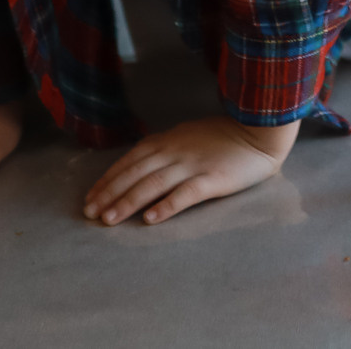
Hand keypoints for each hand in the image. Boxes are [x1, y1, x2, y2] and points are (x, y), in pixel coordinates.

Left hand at [83, 115, 299, 226]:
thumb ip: (166, 147)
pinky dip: (166, 206)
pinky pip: (185, 194)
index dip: (108, 180)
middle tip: (90, 213)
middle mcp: (174, 151)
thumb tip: (141, 163)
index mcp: (168, 140)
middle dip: (109, 193)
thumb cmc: (226, 134)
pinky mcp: (212, 179)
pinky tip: (150, 219)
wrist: (261, 130)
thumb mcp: (188, 134)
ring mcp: (193, 165)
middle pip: (134, 173)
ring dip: (127, 202)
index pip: (129, 161)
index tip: (90, 197)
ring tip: (109, 219)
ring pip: (152, 184)